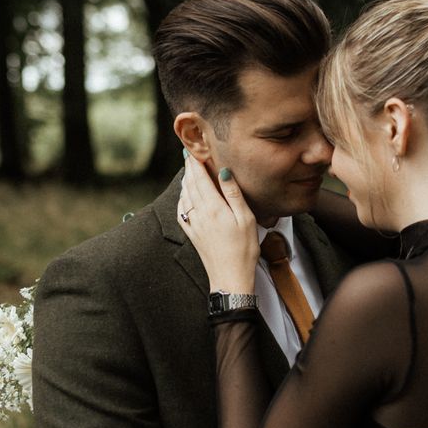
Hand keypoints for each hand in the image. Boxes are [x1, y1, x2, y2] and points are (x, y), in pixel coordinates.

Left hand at [177, 154, 258, 293]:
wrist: (230, 278)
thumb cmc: (244, 249)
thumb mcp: (246, 219)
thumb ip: (233, 194)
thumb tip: (223, 171)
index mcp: (213, 207)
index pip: (200, 178)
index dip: (196, 163)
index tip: (194, 150)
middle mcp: (199, 214)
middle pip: (190, 184)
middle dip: (189, 168)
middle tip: (188, 154)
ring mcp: (193, 224)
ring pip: (185, 196)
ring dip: (186, 181)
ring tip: (188, 171)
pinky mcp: (192, 234)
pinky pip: (182, 210)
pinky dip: (182, 198)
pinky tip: (185, 196)